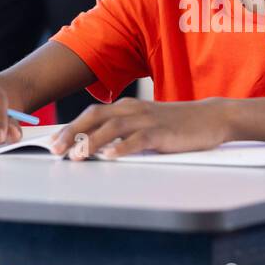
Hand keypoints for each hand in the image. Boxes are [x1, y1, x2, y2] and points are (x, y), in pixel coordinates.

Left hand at [50, 98, 228, 160]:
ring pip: (113, 127)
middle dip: (72, 132)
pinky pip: (138, 139)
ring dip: (92, 141)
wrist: (211, 117)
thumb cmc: (177, 124)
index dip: (70, 127)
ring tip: (77, 156)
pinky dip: (121, 148)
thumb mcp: (146, 124)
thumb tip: (97, 148)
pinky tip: (110, 157)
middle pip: (95, 117)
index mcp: (127, 107)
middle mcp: (133, 110)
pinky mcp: (162, 132)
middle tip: (55, 149)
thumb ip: (124, 133)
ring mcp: (148, 120)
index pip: (92, 115)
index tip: (53, 142)